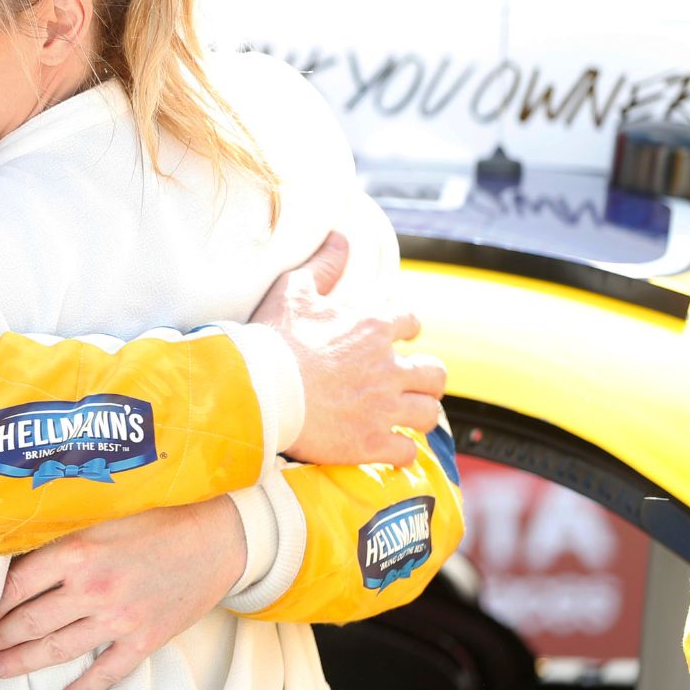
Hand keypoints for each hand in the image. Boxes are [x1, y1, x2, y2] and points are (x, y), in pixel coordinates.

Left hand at [0, 497, 244, 689]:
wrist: (215, 541)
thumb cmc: (158, 522)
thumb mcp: (101, 518)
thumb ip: (64, 540)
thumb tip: (21, 555)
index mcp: (78, 552)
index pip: (18, 585)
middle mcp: (92, 588)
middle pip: (31, 621)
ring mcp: (118, 619)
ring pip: (59, 648)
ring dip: (24, 661)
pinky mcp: (143, 640)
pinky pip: (106, 673)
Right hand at [252, 231, 444, 466]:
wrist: (256, 389)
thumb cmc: (273, 339)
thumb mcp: (294, 290)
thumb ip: (324, 264)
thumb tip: (341, 236)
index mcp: (373, 328)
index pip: (412, 322)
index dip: (408, 328)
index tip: (402, 335)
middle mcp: (388, 368)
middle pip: (434, 374)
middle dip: (426, 377)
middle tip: (409, 381)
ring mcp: (382, 408)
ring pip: (427, 413)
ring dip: (417, 413)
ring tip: (403, 415)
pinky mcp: (370, 442)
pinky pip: (405, 452)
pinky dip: (399, 451)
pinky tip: (387, 447)